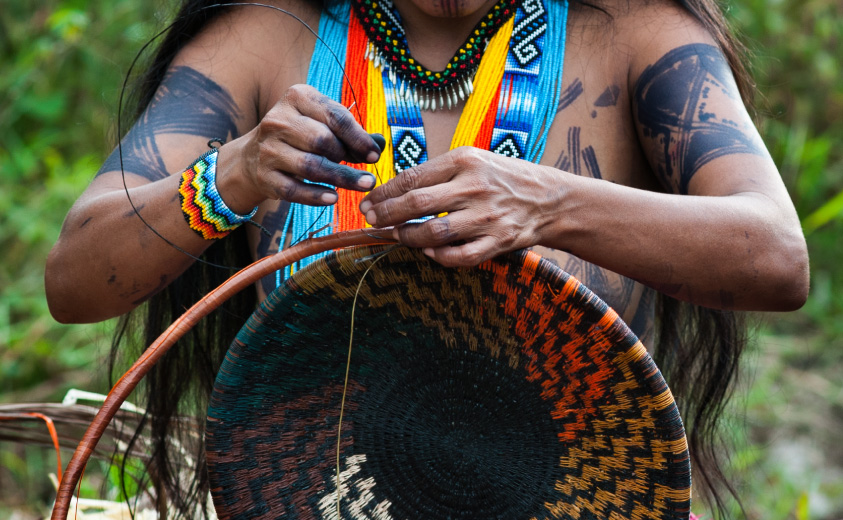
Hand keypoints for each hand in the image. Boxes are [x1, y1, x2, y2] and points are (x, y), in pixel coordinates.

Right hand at [217, 84, 382, 212]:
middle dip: (348, 159)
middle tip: (367, 174)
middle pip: (322, 141)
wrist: (251, 158)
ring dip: (341, 178)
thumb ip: (349, 133)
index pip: (335, 116)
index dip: (359, 138)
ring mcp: (268, 149)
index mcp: (297, 97)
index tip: (375, 155)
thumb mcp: (320, 123)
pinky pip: (294, 189)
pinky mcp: (264, 176)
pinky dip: (316, 196)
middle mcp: (278, 120)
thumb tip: (380, 143)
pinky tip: (333, 198)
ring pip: (310, 166)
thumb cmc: (297, 138)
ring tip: (363, 186)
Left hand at [359, 147, 562, 265]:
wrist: (552, 198)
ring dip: (408, 237)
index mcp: (465, 161)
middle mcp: (475, 187)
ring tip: (398, 235)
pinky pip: (459, 256)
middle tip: (371, 220)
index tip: (369, 202)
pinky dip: (438, 256)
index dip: (384, 193)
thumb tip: (396, 190)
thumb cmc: (505, 178)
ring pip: (434, 233)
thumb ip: (439, 172)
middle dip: (386, 215)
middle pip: (417, 204)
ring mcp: (487, 216)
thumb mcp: (475, 160)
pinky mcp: (498, 241)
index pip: (412, 178)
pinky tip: (428, 250)